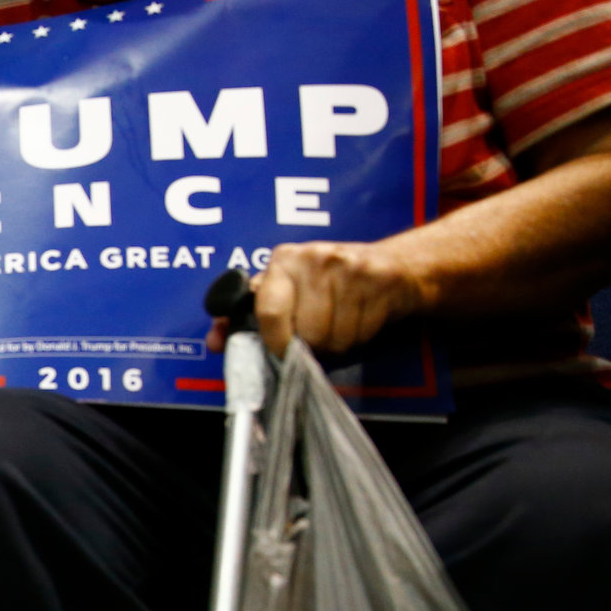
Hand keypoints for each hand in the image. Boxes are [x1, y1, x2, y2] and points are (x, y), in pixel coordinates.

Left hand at [254, 241, 430, 356]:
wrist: (396, 266)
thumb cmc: (331, 284)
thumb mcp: (286, 290)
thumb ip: (248, 315)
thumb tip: (214, 340)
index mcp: (283, 261)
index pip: (269, 311)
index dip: (275, 341)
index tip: (281, 351)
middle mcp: (313, 258)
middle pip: (306, 333)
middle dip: (312, 345)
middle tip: (318, 334)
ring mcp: (347, 267)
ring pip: (332, 337)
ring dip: (336, 343)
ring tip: (339, 324)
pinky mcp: (377, 279)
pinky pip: (358, 333)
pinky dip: (357, 337)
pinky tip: (359, 318)